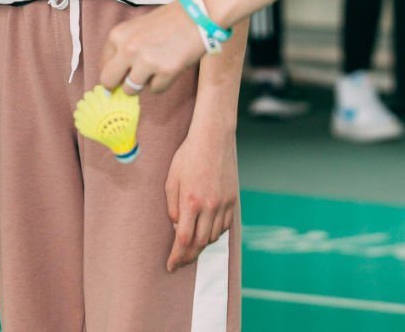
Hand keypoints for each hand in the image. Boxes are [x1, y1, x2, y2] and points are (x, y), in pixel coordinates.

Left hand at [99, 3, 207, 93]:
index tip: (122, 75)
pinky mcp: (165, 71)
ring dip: (143, 83)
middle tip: (131, 81)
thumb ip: (123, 49)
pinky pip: (155, 89)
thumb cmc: (169, 21)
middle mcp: (128, 48)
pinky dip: (162, 82)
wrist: (197, 14)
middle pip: (109, 81)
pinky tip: (170, 66)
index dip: (113, 73)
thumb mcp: (137, 29)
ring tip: (156, 67)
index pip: (103, 66)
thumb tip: (114, 79)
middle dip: (119, 84)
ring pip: (131, 89)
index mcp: (118, 35)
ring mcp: (146, 61)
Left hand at [164, 128, 238, 271]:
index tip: (171, 265)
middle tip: (180, 262)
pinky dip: (215, 233)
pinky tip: (206, 231)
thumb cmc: (188, 156)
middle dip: (188, 257)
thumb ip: (172, 206)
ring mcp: (224, 204)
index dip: (177, 257)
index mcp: (191, 202)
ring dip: (201, 244)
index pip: (183, 240)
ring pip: (213, 236)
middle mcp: (209, 206)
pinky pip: (225, 226)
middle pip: (199, 243)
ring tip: (191, 246)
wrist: (213, 139)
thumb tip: (176, 227)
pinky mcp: (233, 200)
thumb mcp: (172, 179)